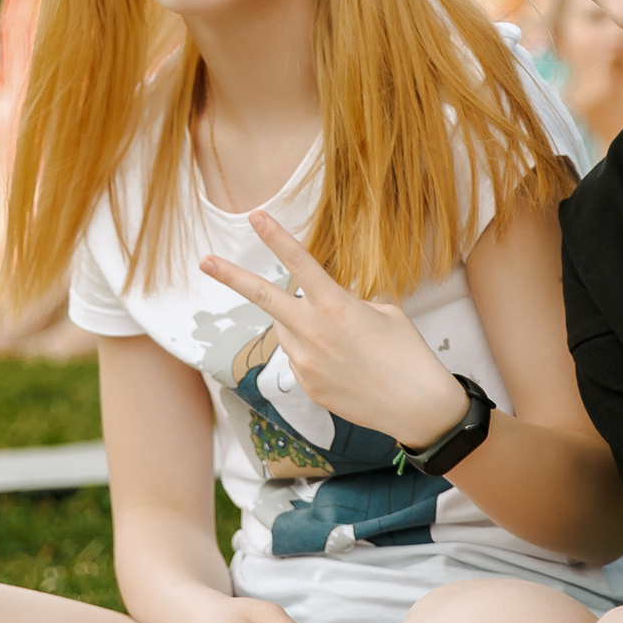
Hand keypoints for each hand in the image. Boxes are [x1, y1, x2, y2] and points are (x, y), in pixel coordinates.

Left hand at [197, 210, 468, 448]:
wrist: (417, 406)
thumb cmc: (407, 352)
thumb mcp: (383, 312)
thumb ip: (344, 304)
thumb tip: (320, 309)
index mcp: (337, 307)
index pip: (300, 264)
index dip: (276, 237)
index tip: (255, 216)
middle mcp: (314, 332)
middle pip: (264, 297)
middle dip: (231, 276)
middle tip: (204, 260)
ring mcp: (306, 362)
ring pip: (286, 329)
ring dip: (299, 323)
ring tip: (342, 341)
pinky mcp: (307, 385)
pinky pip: (298, 358)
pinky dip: (312, 353)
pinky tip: (344, 365)